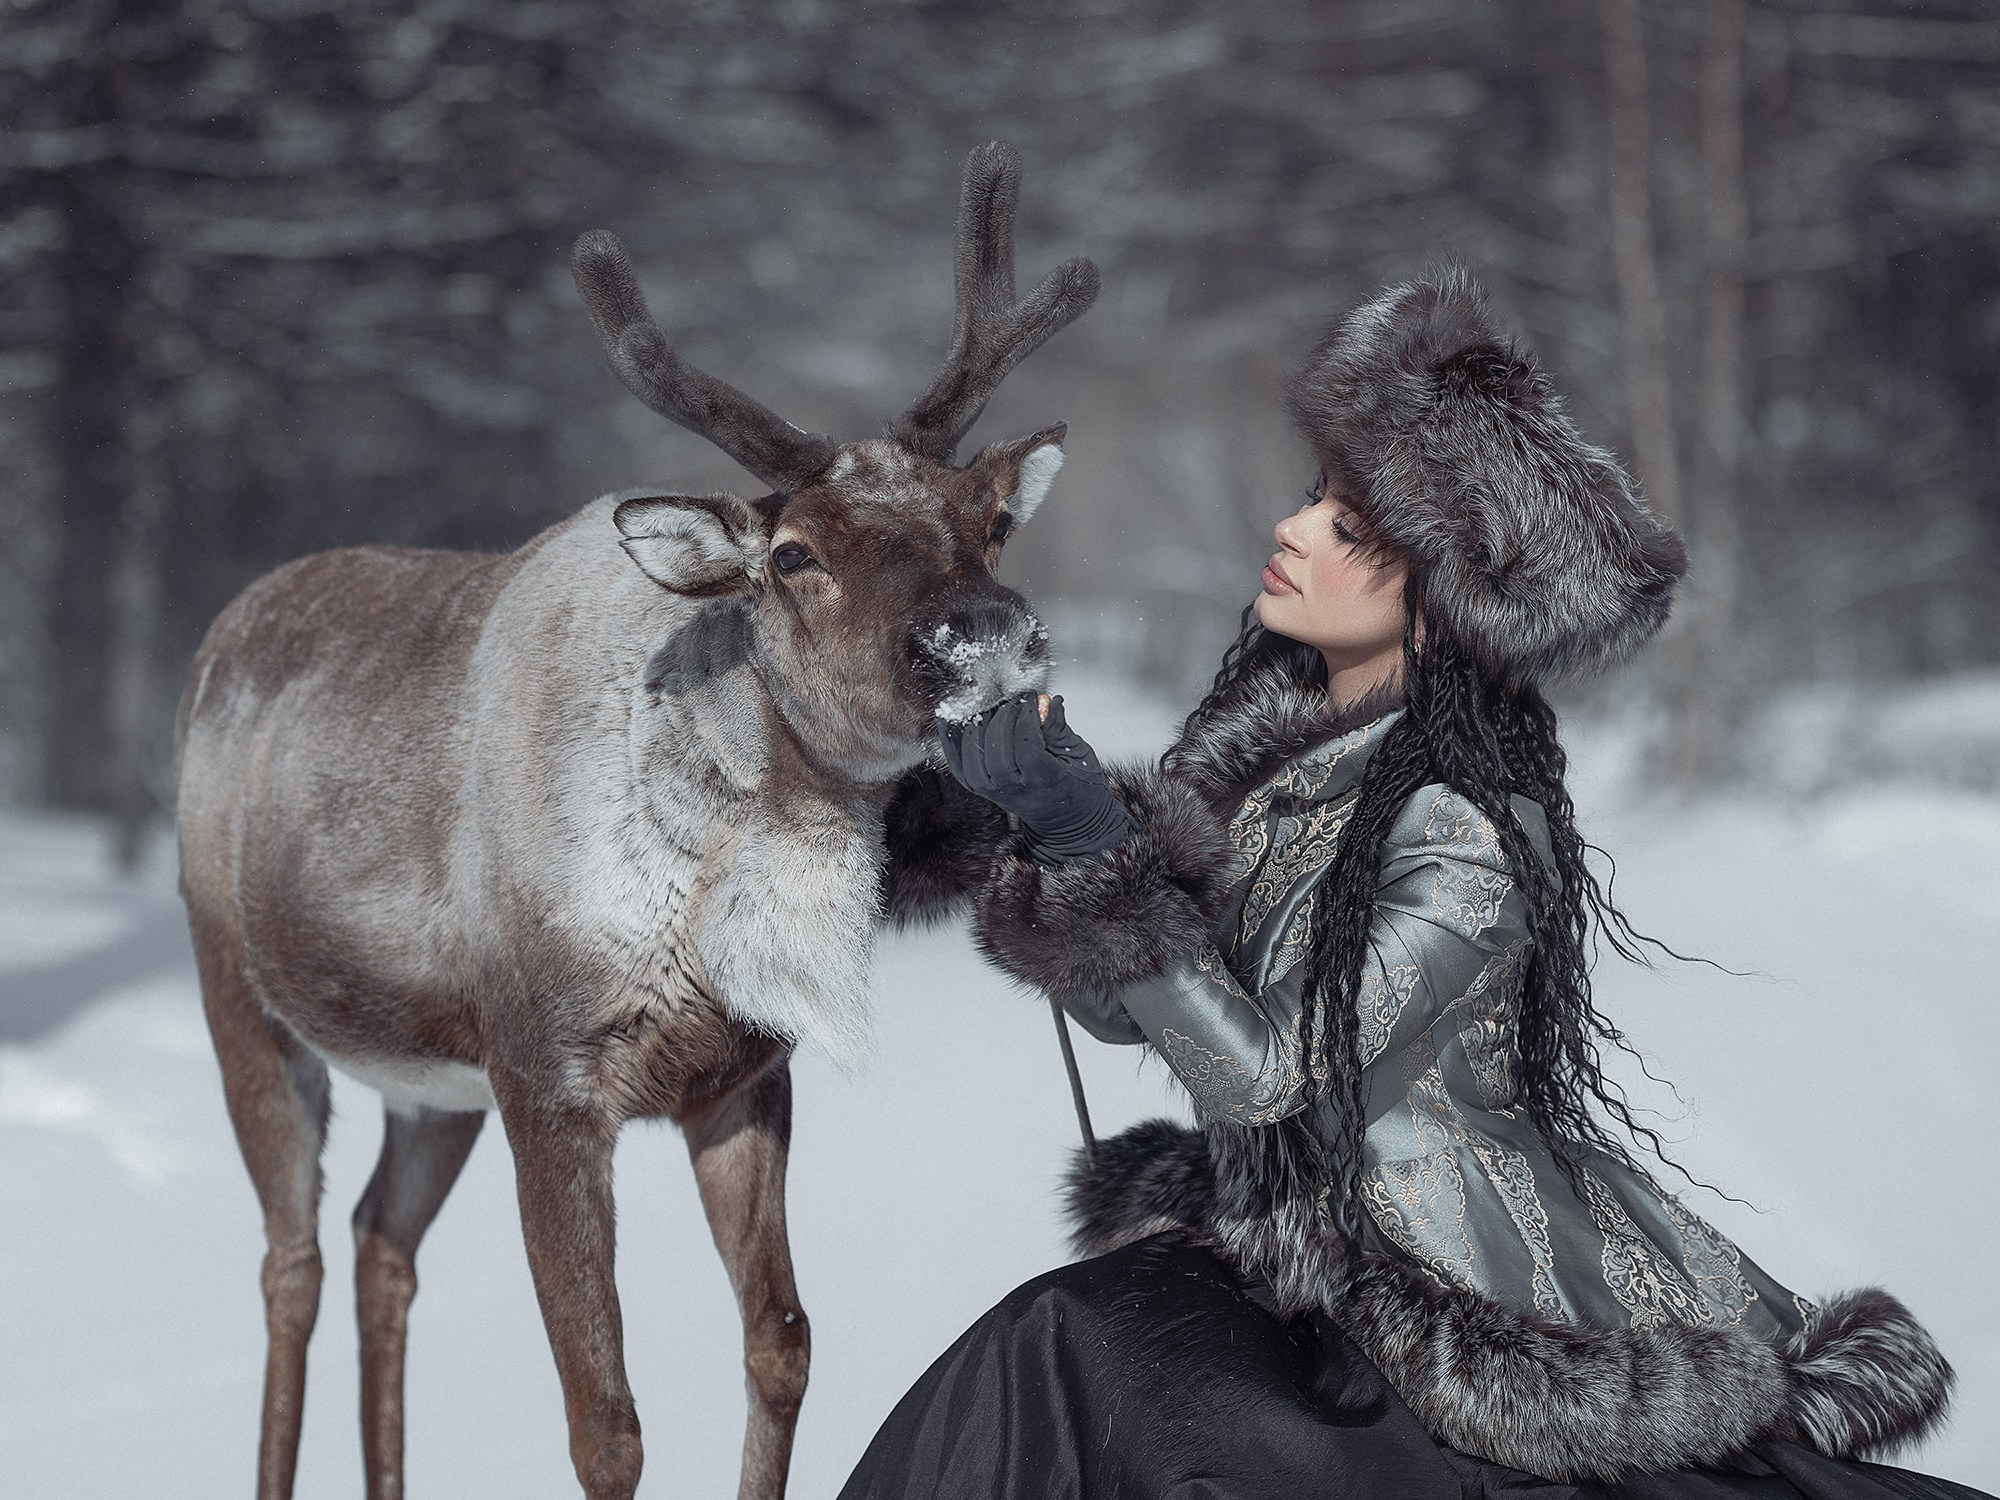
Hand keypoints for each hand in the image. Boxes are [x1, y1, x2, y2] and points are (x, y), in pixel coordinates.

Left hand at [938, 693, 1134, 864]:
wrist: (1064, 820)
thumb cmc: (1076, 785)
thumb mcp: (1078, 755)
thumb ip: (1058, 728)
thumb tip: (1047, 701)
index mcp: (1046, 781)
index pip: (1028, 748)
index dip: (1026, 718)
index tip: (1031, 697)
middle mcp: (1015, 790)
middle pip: (998, 750)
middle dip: (1004, 717)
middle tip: (1013, 699)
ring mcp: (994, 791)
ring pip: (975, 756)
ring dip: (979, 725)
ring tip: (992, 707)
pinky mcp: (980, 789)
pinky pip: (958, 764)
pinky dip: (952, 740)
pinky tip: (953, 719)